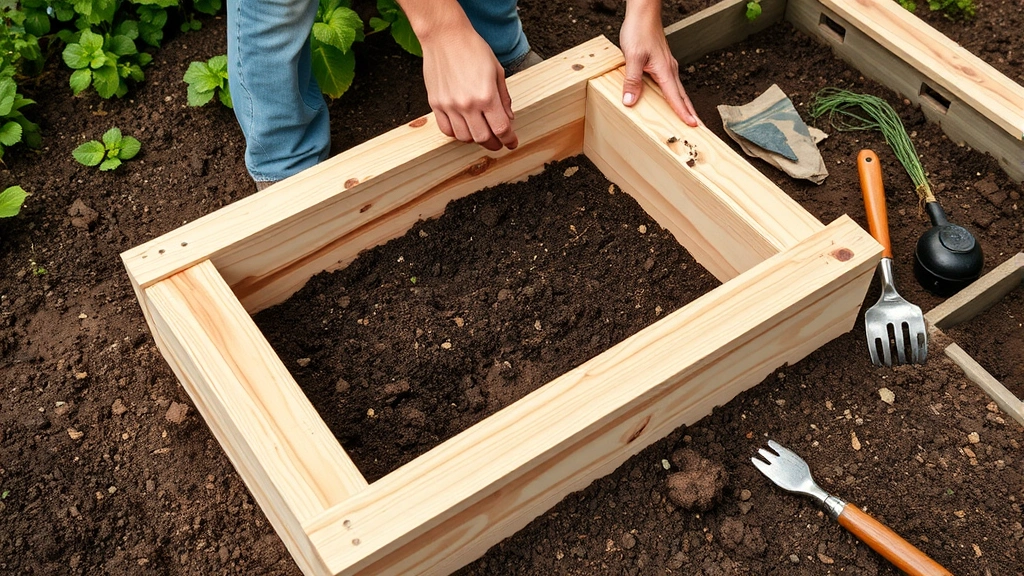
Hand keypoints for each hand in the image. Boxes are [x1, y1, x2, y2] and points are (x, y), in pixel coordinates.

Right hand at [420, 25, 517, 151]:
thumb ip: (504, 97)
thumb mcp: (497, 71)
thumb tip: (509, 118)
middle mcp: (467, 104)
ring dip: (475, 139)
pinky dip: (456, 133)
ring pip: (464, 137)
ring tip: (481, 132)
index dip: (509, 139)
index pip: (501, 128)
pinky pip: (446, 129)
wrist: (444, 36)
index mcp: (486, 96)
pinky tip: (463, 127)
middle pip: (483, 138)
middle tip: (498, 142)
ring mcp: (449, 106)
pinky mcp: (436, 104)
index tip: (512, 142)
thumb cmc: (471, 48)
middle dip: (494, 143)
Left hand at [620, 1, 699, 126]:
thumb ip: (632, 80)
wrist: (643, 14)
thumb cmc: (640, 31)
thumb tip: (630, 101)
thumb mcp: (632, 56)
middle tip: (698, 128)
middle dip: (690, 112)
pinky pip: (671, 83)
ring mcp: (667, 66)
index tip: (693, 125)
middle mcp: (670, 69)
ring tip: (688, 118)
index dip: (683, 112)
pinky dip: (675, 95)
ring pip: (678, 90)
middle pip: (682, 96)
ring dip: (684, 104)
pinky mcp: (662, 63)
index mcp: (665, 70)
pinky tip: (671, 99)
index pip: (675, 97)